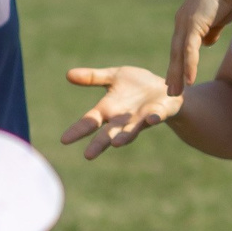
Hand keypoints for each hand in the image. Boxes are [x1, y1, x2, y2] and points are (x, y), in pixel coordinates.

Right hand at [61, 65, 180, 159]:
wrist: (167, 88)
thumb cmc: (138, 86)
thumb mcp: (114, 77)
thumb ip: (93, 77)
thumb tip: (68, 74)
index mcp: (109, 109)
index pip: (89, 121)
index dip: (78, 130)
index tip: (64, 140)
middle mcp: (123, 119)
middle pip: (108, 134)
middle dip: (99, 144)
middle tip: (88, 155)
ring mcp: (141, 118)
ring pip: (131, 131)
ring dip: (125, 136)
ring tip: (117, 143)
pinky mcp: (160, 113)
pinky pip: (156, 116)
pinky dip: (153, 118)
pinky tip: (151, 119)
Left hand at [166, 0, 231, 94]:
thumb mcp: (219, 17)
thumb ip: (212, 30)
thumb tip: (207, 43)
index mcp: (188, 18)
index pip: (179, 45)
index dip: (177, 62)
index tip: (175, 77)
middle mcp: (182, 21)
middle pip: (175, 52)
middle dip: (173, 73)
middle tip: (170, 91)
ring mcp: (186, 23)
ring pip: (179, 55)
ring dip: (177, 75)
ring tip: (175, 93)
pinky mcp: (194, 24)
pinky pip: (189, 50)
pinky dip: (189, 66)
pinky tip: (189, 81)